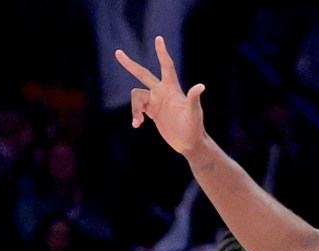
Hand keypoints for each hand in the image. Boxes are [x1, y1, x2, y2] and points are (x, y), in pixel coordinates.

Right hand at [115, 36, 206, 153]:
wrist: (189, 143)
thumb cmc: (194, 127)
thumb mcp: (194, 114)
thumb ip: (194, 99)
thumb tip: (201, 86)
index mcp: (172, 89)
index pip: (167, 66)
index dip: (162, 53)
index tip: (158, 38)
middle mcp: (162, 92)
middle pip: (143, 74)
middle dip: (130, 65)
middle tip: (117, 52)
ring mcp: (156, 101)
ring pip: (137, 96)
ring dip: (135, 108)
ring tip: (138, 122)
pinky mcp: (151, 112)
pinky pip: (137, 108)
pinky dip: (135, 115)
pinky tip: (137, 124)